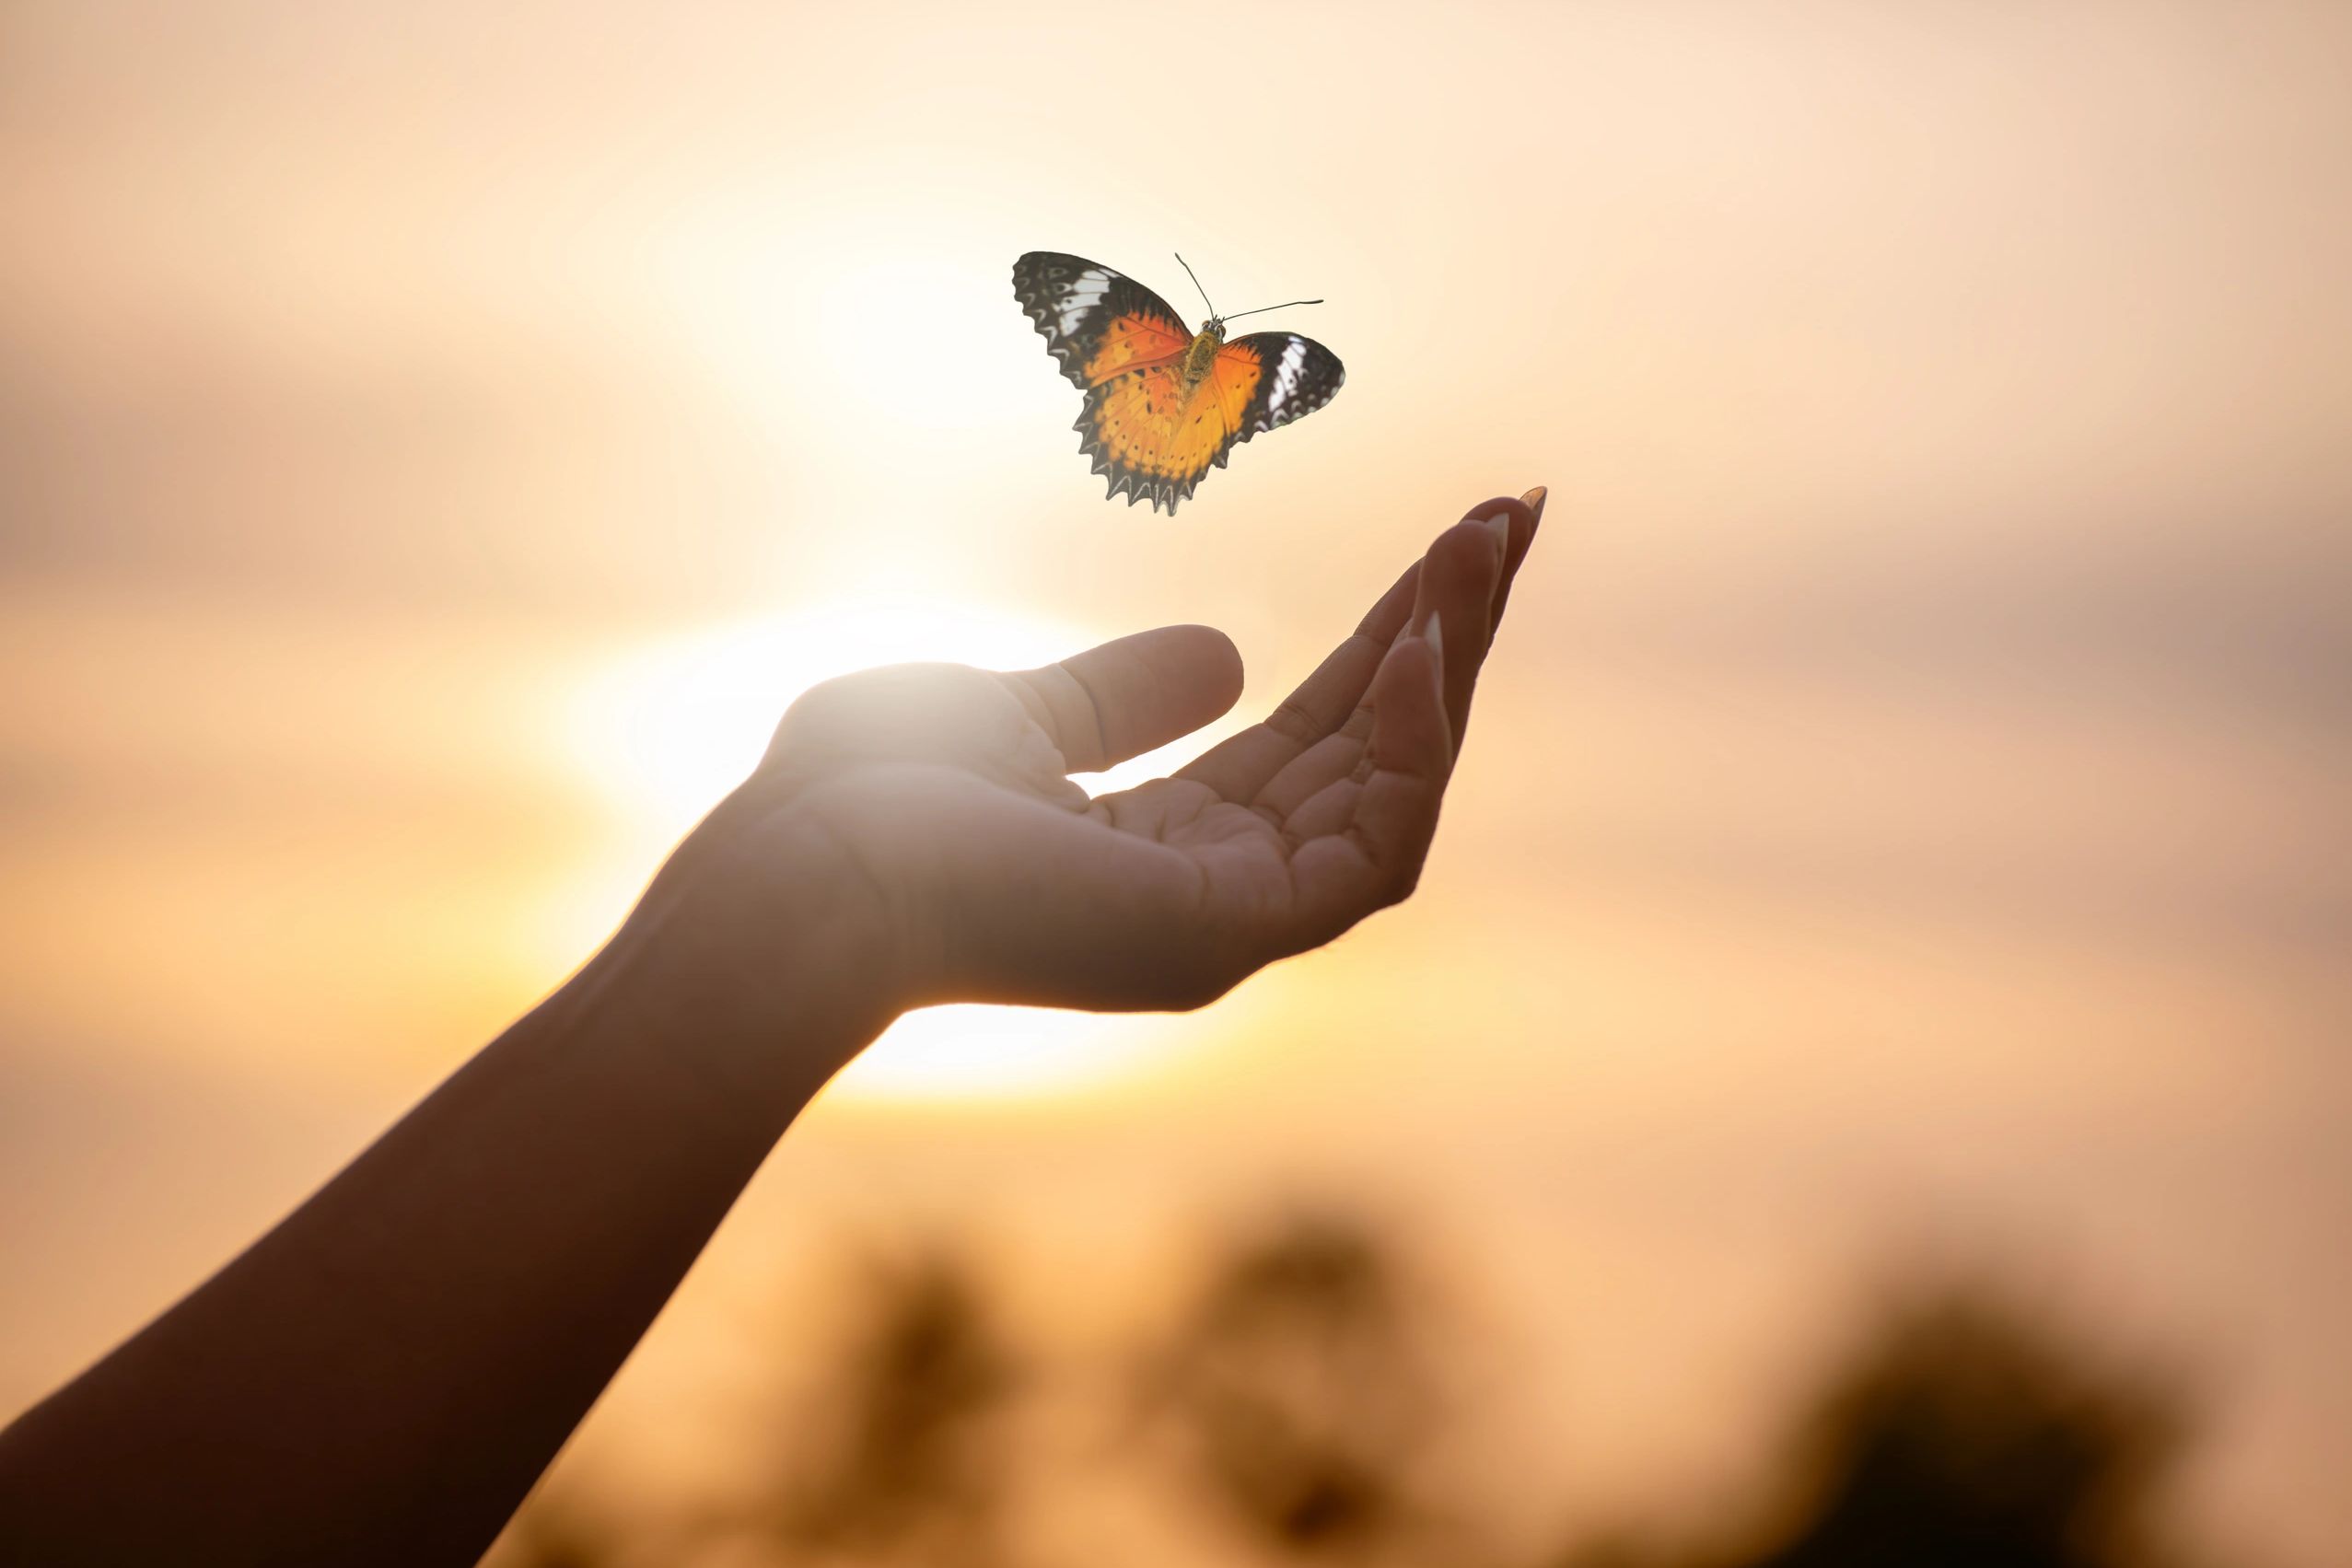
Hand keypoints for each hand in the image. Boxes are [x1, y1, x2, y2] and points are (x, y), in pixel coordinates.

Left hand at [662, 490, 1544, 1031]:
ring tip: (1485, 542)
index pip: (1315, 737)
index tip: (1452, 542)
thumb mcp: (1017, 714)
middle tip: (1514, 512)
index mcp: (1168, 851)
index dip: (1385, 642)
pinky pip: (1372, 841)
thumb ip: (1123, 695)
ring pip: (1395, 792)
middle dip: (1449, 633)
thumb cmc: (867, 799)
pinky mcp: (1229, 934)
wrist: (796, 871)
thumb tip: (1235, 654)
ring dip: (1448, 664)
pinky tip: (1417, 640)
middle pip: (1376, 756)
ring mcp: (1229, 926)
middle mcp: (1217, 896)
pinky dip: (1408, 742)